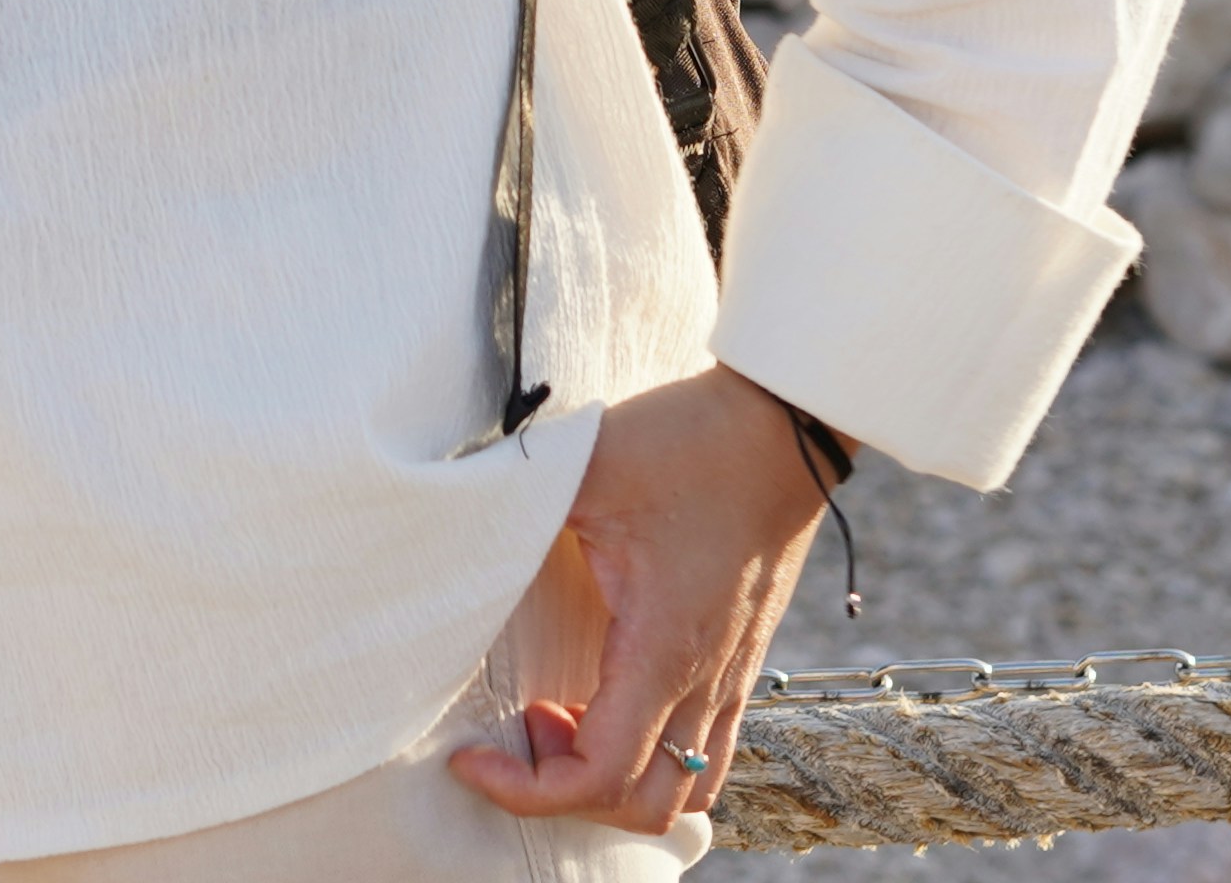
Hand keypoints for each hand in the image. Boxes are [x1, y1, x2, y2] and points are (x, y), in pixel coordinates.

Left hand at [450, 368, 835, 838]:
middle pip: (644, 805)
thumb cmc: (689, 441)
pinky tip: (606, 698)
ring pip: (684, 789)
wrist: (786, 425)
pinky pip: (708, 751)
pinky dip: (654, 757)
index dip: (525, 788)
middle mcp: (704, 679)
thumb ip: (511, 500)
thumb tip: (445, 516)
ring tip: (562, 715)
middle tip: (519, 723)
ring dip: (616, 779)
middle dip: (567, 791)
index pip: (599, 775)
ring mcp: (731, 674)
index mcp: (661, 648)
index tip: (471, 754)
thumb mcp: (583, 465)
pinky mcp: (742, 657)